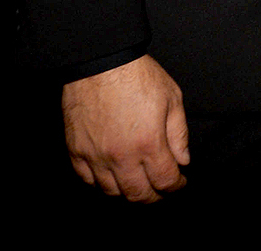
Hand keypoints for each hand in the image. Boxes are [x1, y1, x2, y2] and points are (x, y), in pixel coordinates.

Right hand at [61, 55, 189, 201]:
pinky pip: (87, 180)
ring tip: (138, 184)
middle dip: (154, 197)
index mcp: (149, 143)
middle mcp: (121, 156)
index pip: (166, 181)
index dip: (176, 186)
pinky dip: (101, 184)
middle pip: (138, 194)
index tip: (180, 182)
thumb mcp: (173, 100)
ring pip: (111, 192)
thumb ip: (179, 135)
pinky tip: (112, 178)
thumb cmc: (138, 77)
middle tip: (161, 191)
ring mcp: (96, 156)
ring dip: (127, 193)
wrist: (101, 64)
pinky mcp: (76, 152)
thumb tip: (183, 160)